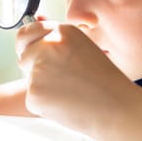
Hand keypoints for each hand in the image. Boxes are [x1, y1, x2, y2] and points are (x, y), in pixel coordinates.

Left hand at [15, 22, 133, 136]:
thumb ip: (57, 42)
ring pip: (29, 79)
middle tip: (58, 80)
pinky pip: (32, 99)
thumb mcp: (83, 49)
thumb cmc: (105, 82)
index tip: (27, 51)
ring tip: (70, 92)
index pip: (27, 32)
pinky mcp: (35, 92)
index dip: (25, 44)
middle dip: (33, 68)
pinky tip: (66, 104)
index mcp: (62, 32)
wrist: (118, 108)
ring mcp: (39, 68)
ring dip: (43, 88)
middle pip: (24, 56)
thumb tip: (29, 37)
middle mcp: (48, 46)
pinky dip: (44, 105)